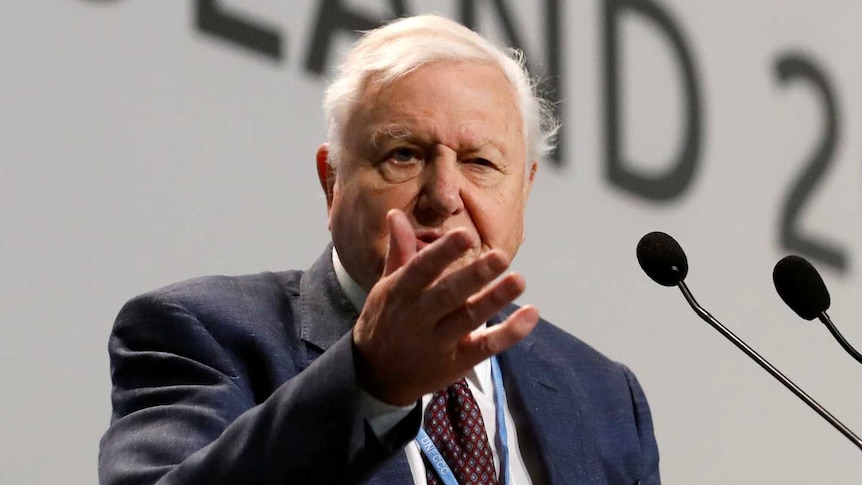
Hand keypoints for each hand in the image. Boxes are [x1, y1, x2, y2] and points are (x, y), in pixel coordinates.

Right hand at [352, 209, 538, 405]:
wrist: (375, 376)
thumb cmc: (385, 321)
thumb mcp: (386, 287)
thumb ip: (399, 252)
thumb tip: (396, 213)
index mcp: (399, 293)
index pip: (421, 270)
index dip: (443, 253)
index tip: (465, 235)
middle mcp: (417, 318)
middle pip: (447, 295)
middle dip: (474, 276)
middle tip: (502, 256)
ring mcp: (437, 343)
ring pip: (468, 320)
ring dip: (495, 300)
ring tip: (520, 280)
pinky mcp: (456, 363)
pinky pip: (484, 348)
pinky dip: (508, 333)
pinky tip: (530, 315)